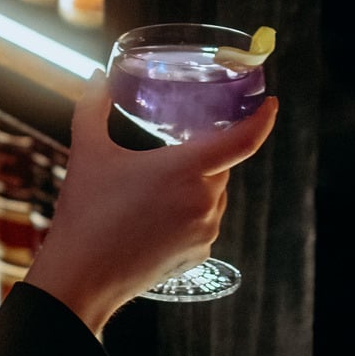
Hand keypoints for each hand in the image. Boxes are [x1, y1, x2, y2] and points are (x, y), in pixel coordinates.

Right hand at [24, 67, 279, 335]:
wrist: (82, 277)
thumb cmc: (87, 214)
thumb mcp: (88, 153)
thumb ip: (93, 108)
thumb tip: (96, 79)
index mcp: (185, 170)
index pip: (242, 140)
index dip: (262, 119)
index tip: (272, 105)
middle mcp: (203, 201)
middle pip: (220, 166)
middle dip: (200, 157)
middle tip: (167, 157)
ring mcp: (205, 231)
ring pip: (213, 195)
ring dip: (195, 187)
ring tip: (153, 193)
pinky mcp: (201, 254)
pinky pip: (206, 223)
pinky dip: (189, 215)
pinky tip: (155, 220)